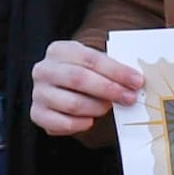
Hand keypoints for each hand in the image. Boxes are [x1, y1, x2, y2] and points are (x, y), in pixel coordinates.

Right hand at [28, 37, 142, 139]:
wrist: (60, 86)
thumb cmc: (83, 73)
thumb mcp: (93, 64)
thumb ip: (111, 69)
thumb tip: (135, 81)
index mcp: (59, 50)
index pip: (90, 59)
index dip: (116, 71)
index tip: (137, 81)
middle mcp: (44, 69)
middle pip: (79, 79)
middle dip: (109, 89)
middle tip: (129, 98)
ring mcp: (38, 92)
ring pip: (72, 103)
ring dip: (96, 108)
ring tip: (108, 107)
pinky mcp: (37, 113)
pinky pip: (62, 123)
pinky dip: (81, 124)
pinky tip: (91, 120)